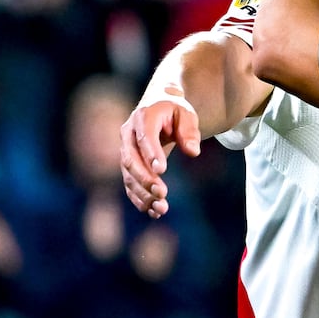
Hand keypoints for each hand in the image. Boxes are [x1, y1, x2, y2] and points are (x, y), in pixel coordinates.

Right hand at [120, 85, 200, 217]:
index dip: (151, 154)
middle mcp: (128, 134)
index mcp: (143, 117)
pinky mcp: (128, 164)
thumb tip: (193, 152)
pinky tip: (153, 211)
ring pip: (128, 175)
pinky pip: (130, 183)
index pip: (145, 137)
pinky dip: (139, 198)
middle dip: (145, 179)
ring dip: (142, 194)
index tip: (161, 171)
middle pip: (131, 160)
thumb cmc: (174, 110)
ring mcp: (125, 150)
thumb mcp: (186, 114)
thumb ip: (189, 131)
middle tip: (162, 194)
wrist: (157, 105)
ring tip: (161, 208)